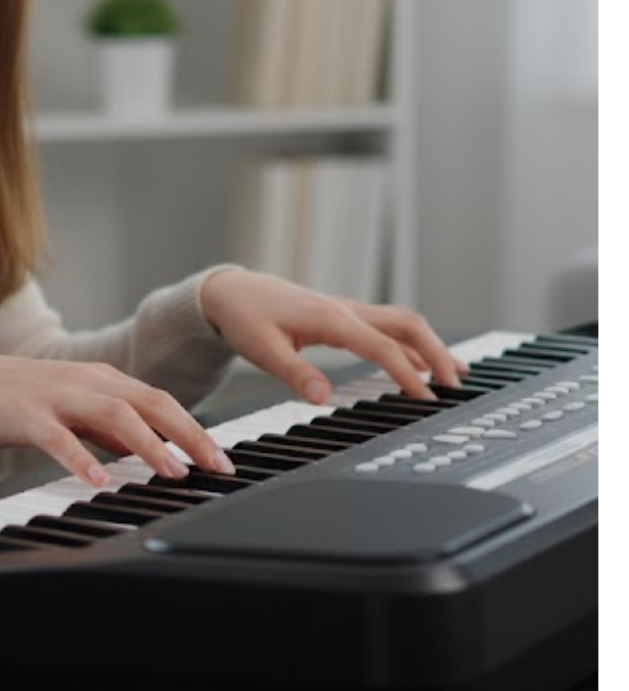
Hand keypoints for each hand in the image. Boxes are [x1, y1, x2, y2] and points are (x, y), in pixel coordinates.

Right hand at [0, 355, 235, 486]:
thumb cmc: (21, 401)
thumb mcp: (75, 410)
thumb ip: (108, 428)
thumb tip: (145, 451)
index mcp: (104, 381)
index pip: (161, 401)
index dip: (195, 428)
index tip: (220, 458)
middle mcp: (88, 383)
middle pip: (150, 402)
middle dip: (189, 434)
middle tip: (215, 466)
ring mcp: (59, 397)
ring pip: (114, 414)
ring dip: (148, 444)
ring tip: (172, 472)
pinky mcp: (27, 416)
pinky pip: (59, 439)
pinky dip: (82, 459)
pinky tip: (100, 480)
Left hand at [200, 269, 467, 402]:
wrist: (232, 291)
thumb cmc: (245, 317)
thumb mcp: (262, 350)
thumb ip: (294, 373)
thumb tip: (323, 397)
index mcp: (331, 319)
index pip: (382, 347)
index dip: (407, 373)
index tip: (426, 399)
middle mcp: (346, 310)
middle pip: (406, 325)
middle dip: (437, 352)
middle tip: (456, 385)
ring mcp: (347, 311)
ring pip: (401, 323)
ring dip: (430, 345)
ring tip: (455, 373)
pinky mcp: (342, 316)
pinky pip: (386, 327)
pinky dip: (410, 343)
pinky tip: (420, 362)